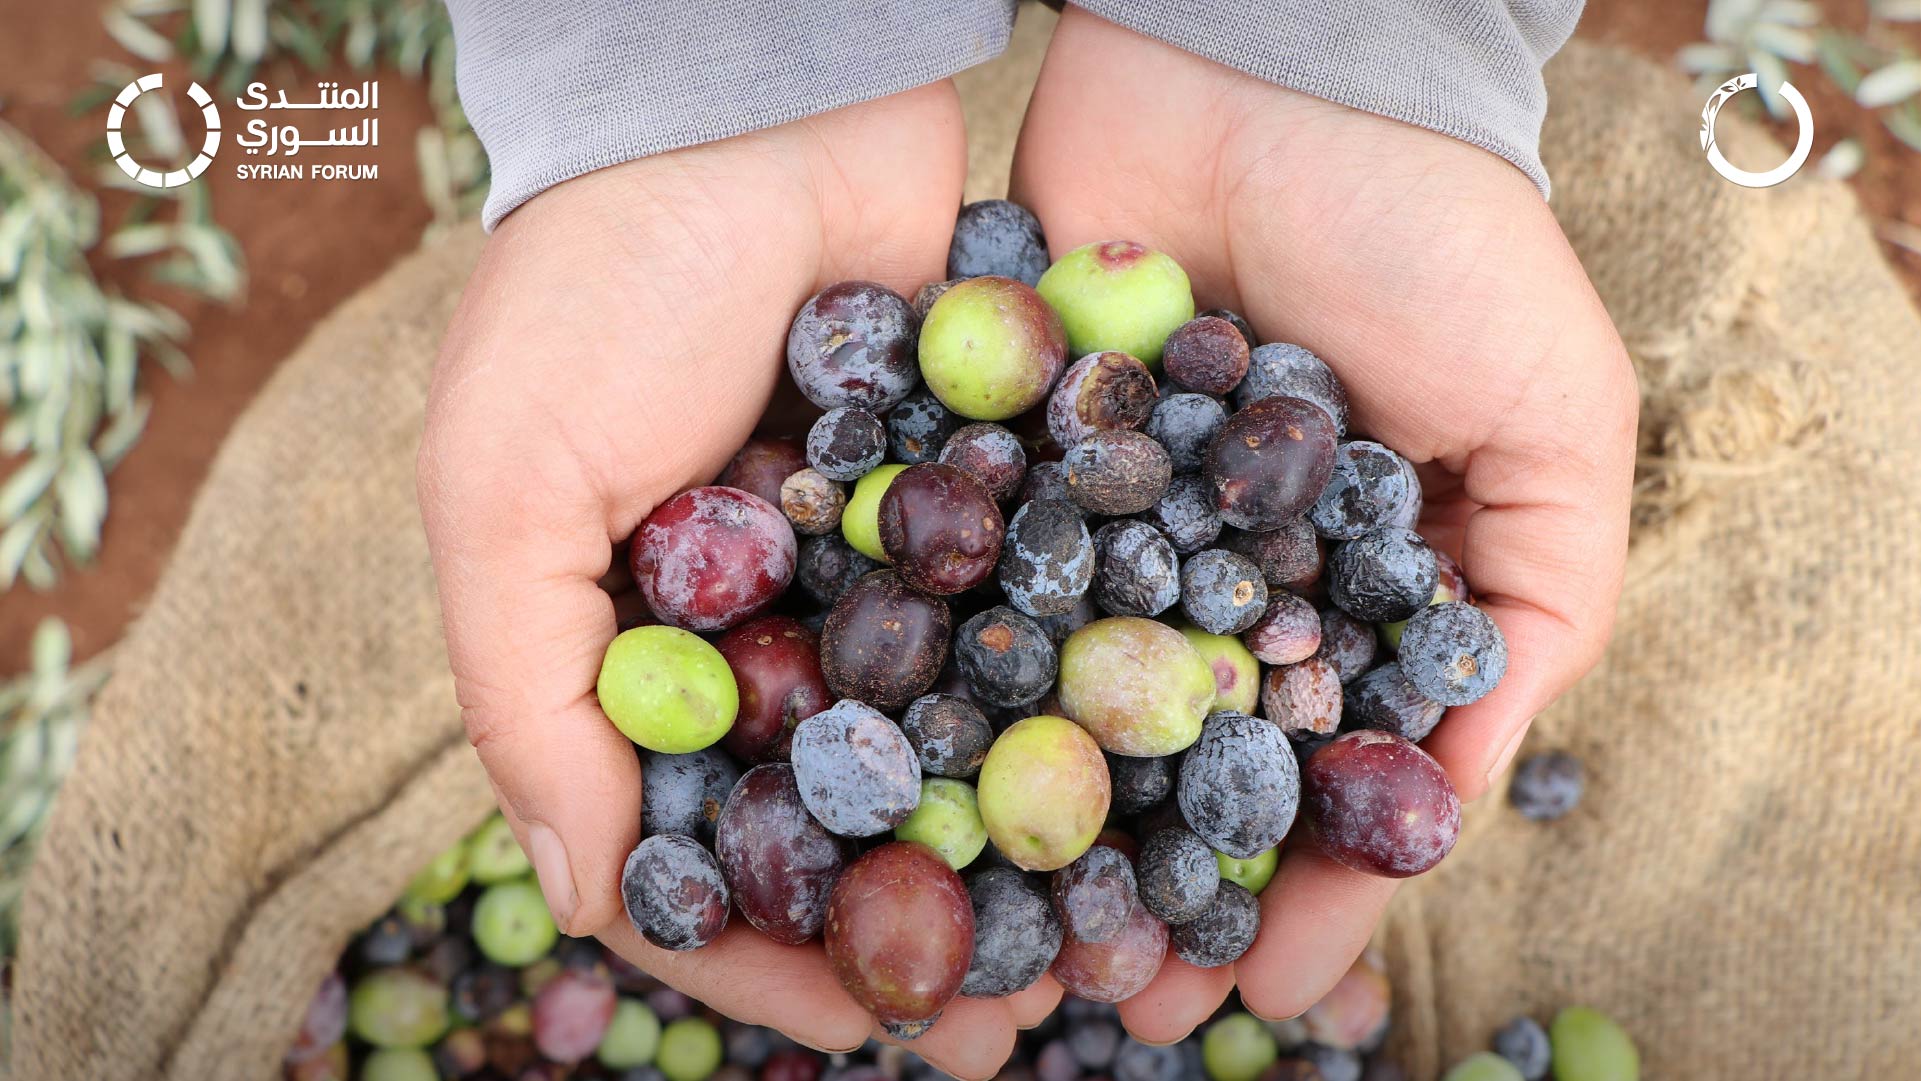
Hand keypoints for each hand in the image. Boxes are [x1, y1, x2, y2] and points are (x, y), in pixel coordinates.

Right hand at [418, 85, 1058, 1077]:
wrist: (753, 99)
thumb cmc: (597, 285)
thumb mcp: (505, 484)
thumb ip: (527, 695)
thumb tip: (587, 900)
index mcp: (653, 655)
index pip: (706, 845)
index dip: (771, 947)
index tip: (858, 1019)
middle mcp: (782, 630)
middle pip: (855, 822)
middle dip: (925, 924)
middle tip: (1010, 1019)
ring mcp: (895, 570)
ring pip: (968, 749)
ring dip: (1031, 856)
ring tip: (1110, 942)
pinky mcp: (996, 499)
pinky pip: (1049, 626)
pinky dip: (1094, 711)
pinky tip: (1165, 791)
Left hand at [1011, 8, 1636, 1036]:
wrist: (1271, 60)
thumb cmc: (1438, 235)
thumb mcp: (1558, 419)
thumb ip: (1538, 608)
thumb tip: (1460, 797)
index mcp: (1351, 589)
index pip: (1322, 774)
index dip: (1297, 889)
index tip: (1251, 986)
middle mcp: (1220, 575)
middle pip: (1178, 768)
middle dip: (1146, 886)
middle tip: (1098, 996)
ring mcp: (1103, 527)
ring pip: (1063, 710)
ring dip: (1038, 828)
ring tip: (1001, 932)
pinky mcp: (1005, 463)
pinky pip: (974, 592)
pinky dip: (947, 687)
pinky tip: (918, 785)